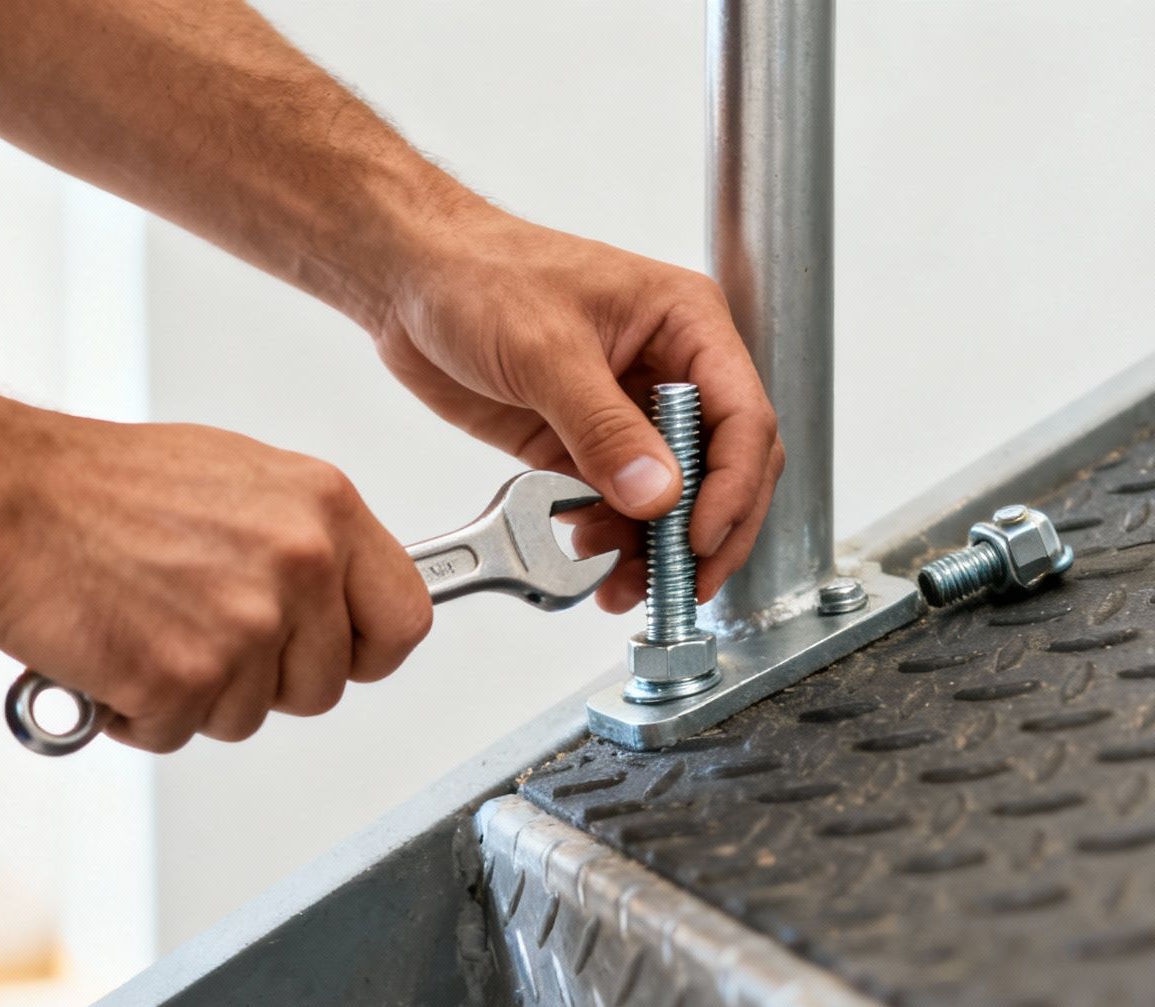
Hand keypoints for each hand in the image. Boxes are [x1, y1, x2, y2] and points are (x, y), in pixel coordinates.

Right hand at [0, 418, 430, 752]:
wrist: (4, 499)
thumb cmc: (100, 488)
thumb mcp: (238, 480)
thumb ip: (301, 540)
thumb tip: (336, 594)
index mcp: (322, 509)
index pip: (405, 617)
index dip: (367, 650)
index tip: (341, 654)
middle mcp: (297, 565)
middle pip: (324, 685)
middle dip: (265, 679)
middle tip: (201, 632)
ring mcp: (244, 626)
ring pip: (252, 716)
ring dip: (198, 695)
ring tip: (148, 625)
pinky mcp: (184, 680)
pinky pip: (180, 735)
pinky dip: (141, 713)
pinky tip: (115, 652)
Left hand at [370, 208, 781, 613]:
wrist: (411, 280)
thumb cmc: (479, 274)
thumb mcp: (545, 350)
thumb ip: (603, 427)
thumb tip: (657, 494)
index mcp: (687, 324)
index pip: (742, 418)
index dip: (731, 487)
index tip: (699, 538)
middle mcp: (670, 369)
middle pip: (724, 468)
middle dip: (705, 531)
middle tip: (682, 584)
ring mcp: (629, 411)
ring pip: (672, 498)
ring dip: (655, 547)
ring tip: (622, 584)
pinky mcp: (586, 443)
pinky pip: (619, 504)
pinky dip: (613, 538)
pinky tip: (592, 556)